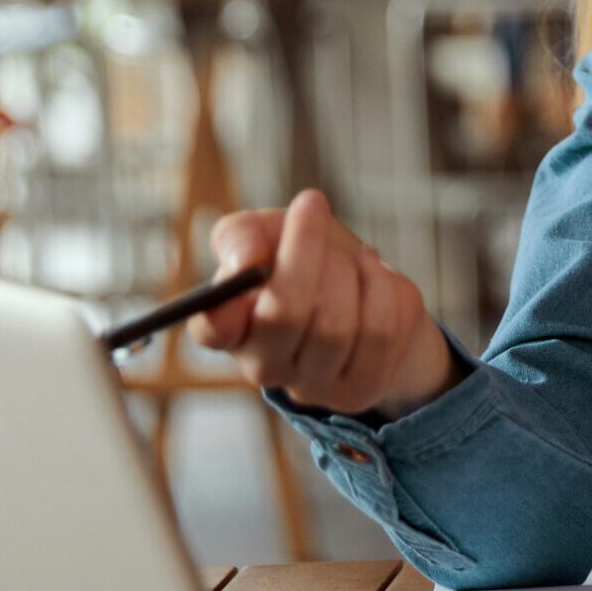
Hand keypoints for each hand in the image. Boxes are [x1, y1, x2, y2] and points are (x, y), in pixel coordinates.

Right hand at [185, 190, 455, 418]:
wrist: (370, 295)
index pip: (210, 330)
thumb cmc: (307, 261)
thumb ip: (241, 236)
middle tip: (312, 203)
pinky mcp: (358, 387)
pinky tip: (374, 277)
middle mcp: (263, 364)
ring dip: (347, 269)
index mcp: (229, 326)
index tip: (247, 265)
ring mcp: (312, 383)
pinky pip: (378, 330)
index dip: (221, 307)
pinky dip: (381, 287)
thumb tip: (246, 260)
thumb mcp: (269, 233)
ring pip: (335, 323)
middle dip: (306, 250)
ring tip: (349, 256)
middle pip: (285, 314)